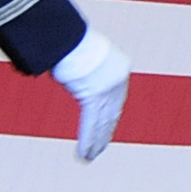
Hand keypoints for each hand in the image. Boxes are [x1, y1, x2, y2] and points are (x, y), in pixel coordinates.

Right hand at [53, 27, 130, 159]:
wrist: (71, 34)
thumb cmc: (71, 38)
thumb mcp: (83, 53)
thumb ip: (83, 68)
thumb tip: (70, 69)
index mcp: (119, 69)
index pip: (116, 100)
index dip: (110, 118)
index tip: (106, 129)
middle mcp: (118, 81)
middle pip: (111, 114)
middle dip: (104, 134)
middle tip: (100, 148)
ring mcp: (108, 90)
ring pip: (102, 123)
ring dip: (95, 143)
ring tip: (89, 157)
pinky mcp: (94, 97)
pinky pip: (91, 124)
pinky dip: (88, 141)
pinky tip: (84, 155)